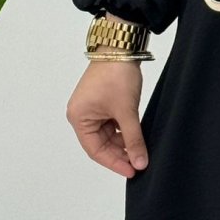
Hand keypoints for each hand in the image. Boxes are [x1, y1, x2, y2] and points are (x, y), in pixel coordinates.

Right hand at [67, 59, 147, 177]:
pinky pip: (112, 124)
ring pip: (108, 135)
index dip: (114, 162)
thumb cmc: (116, 75)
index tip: (132, 171)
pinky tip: (136, 138)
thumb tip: (140, 162)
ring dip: (123, 143)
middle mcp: (81, 115)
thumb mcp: (127, 111)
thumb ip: (134, 139)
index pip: (95, 150)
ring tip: (140, 152)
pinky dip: (123, 131)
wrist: (121, 48)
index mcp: (79, 118)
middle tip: (139, 164)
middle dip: (120, 154)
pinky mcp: (102, 103)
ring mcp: (92, 109)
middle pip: (101, 144)